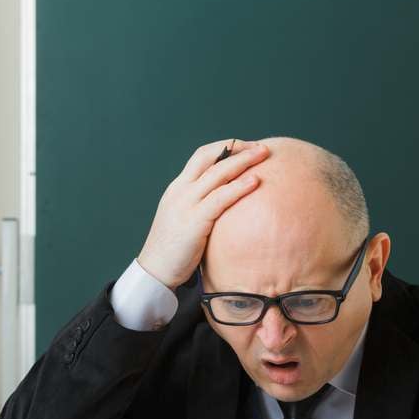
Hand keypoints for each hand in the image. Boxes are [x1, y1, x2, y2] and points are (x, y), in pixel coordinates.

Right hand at [137, 139, 269, 288]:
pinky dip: (239, 187)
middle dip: (238, 148)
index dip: (226, 148)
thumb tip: (228, 202)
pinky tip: (255, 181)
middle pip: (211, 157)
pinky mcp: (193, 221)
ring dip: (243, 161)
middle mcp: (181, 190)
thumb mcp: (185, 219)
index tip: (247, 148)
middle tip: (261, 147)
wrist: (154, 271)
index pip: (202, 156)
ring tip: (264, 155)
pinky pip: (220, 198)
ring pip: (217, 173)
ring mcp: (185, 204)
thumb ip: (202, 206)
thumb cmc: (174, 250)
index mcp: (178, 188)